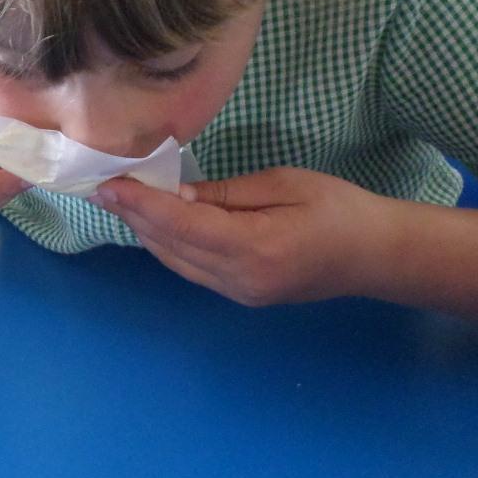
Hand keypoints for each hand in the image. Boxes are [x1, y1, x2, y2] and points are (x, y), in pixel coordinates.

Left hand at [95, 167, 384, 305]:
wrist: (376, 255)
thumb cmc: (338, 208)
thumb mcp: (284, 183)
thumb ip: (229, 193)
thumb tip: (178, 195)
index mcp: (254, 247)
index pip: (181, 224)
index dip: (140, 204)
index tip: (107, 183)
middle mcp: (239, 279)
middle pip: (171, 248)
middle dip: (134, 216)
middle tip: (101, 186)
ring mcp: (240, 293)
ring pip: (177, 263)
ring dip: (146, 232)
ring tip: (119, 201)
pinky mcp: (244, 295)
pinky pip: (193, 269)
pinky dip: (168, 245)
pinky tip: (155, 224)